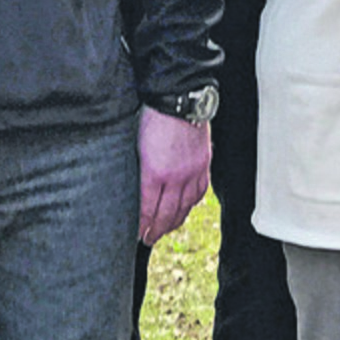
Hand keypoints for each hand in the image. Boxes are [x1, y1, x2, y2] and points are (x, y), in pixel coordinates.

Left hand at [138, 107, 211, 245]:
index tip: (138, 235)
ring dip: (175, 221)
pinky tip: (187, 207)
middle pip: (167, 213)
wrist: (179, 99)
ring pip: (185, 206)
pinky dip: (192, 204)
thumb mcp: (136, 146)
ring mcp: (193, 171)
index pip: (148, 209)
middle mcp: (176, 176)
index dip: (143, 226)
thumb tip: (135, 188)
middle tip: (149, 240)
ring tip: (166, 229)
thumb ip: (139, 170)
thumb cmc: (153, 117)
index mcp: (155, 172)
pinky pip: (200, 191)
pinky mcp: (204, 163)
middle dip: (157, 230)